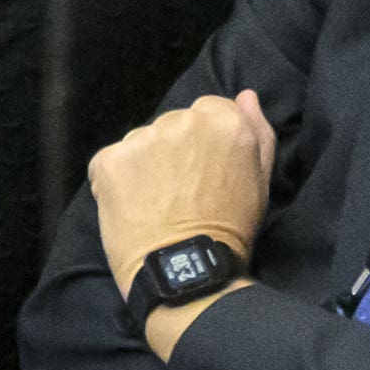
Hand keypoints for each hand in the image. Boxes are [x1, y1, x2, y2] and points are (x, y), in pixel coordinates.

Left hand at [86, 88, 274, 279]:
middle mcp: (183, 121)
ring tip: (154, 204)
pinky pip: (109, 163)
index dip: (204, 145)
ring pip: (140, 143)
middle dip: (173, 151)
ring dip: (144, 165)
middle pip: (172, 125)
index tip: (204, 173)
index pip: (207, 111)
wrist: (186, 273)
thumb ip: (258, 133)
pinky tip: (130, 209)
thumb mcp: (260, 183)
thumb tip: (245, 96)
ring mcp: (143, 138)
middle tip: (180, 192)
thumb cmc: (231, 232)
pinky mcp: (110, 160)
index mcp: (223, 122)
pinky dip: (114, 183)